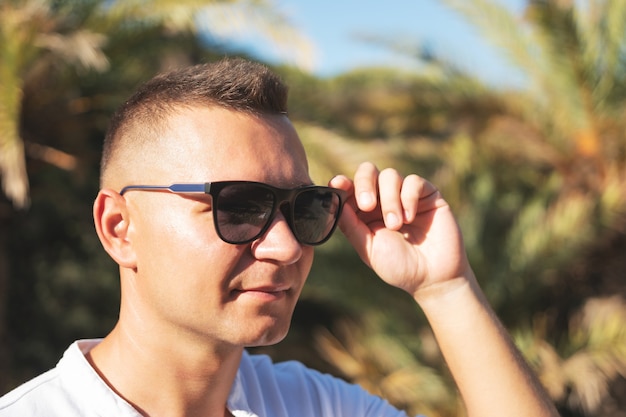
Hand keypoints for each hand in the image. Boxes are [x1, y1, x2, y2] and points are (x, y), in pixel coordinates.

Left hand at [330, 162, 470, 297]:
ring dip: (389, 199)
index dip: (342, 182)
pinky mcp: (427, 195)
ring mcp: (405, 195)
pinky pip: (413, 182)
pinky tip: (409, 218)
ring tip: (395, 225)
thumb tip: (333, 201)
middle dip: (364, 184)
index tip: (338, 184)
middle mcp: (383, 199)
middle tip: (367, 206)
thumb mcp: (368, 248)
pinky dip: (408, 198)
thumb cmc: (398, 267)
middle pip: (368, 171)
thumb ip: (350, 225)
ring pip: (390, 175)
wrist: (433, 278)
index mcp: (364, 211)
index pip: (350, 187)